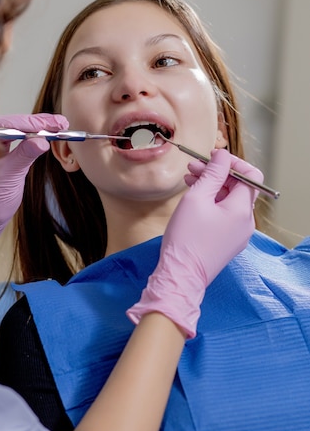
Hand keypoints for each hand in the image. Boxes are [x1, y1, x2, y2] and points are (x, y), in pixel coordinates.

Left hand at [0, 113, 67, 271]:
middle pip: (13, 124)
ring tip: (60, 126)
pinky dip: (36, 136)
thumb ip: (24, 157)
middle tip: (60, 123)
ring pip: (18, 129)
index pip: (3, 125)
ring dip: (39, 127)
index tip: (48, 125)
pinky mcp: (4, 151)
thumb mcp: (8, 178)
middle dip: (37, 123)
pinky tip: (50, 133)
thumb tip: (41, 140)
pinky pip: (21, 139)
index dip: (26, 123)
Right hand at [126, 149, 261, 337]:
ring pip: (230, 200)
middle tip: (193, 166)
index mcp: (242, 209)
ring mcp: (238, 233)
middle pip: (239, 187)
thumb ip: (212, 173)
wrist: (181, 275)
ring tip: (189, 180)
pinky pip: (225, 215)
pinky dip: (212, 202)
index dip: (232, 162)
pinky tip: (194, 200)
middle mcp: (246, 221)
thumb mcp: (197, 198)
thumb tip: (223, 155)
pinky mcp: (228, 242)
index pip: (250, 175)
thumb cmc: (186, 237)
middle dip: (217, 173)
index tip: (212, 158)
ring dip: (212, 187)